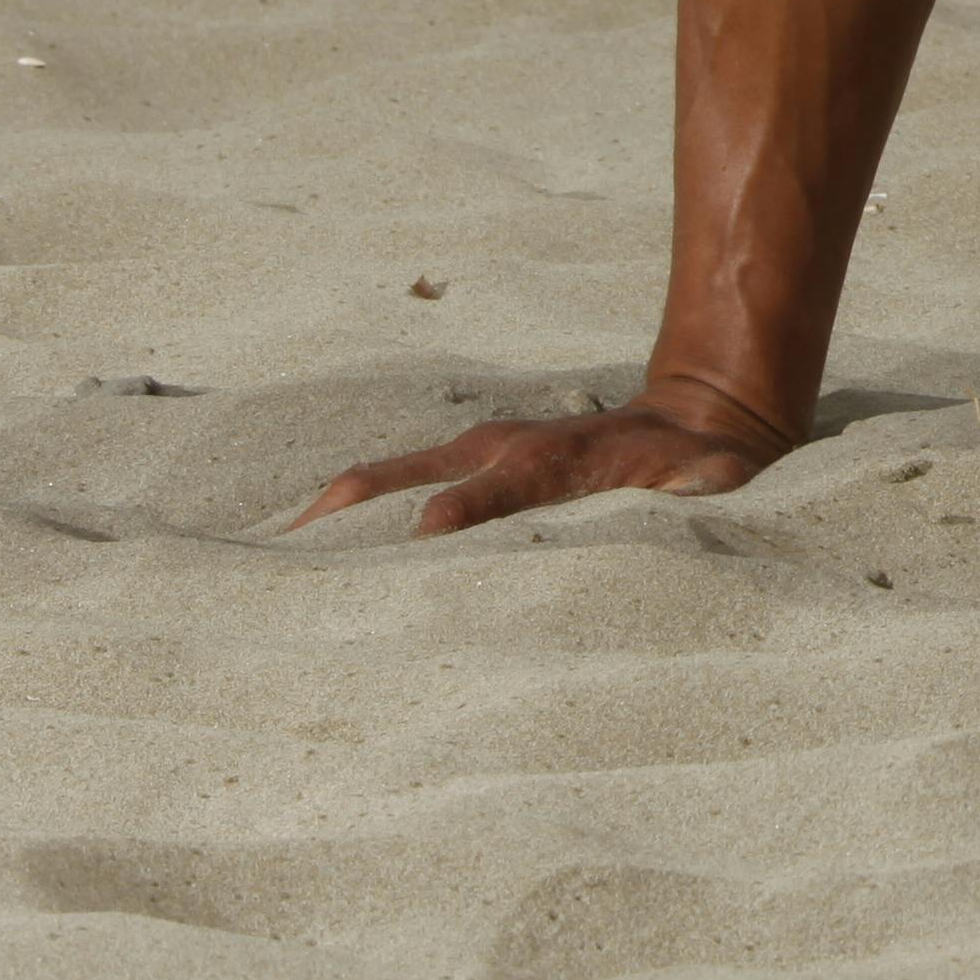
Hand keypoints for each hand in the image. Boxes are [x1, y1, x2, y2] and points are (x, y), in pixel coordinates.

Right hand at [281, 393, 784, 537]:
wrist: (694, 416)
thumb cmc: (700, 468)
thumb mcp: (713, 480)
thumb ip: (707, 485)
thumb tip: (707, 485)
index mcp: (555, 462)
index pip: (498, 486)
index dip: (462, 512)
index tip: (421, 537)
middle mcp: (502, 450)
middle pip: (406, 478)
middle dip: (349, 516)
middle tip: (284, 564)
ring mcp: (477, 453)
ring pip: (385, 479)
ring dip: (331, 518)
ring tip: (266, 563)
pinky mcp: (468, 463)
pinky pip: (395, 486)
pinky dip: (346, 514)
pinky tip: (301, 551)